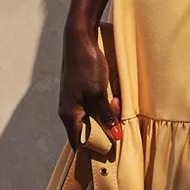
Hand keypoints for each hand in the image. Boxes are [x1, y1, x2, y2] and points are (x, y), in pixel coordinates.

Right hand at [59, 28, 122, 149]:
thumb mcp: (98, 94)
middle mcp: (70, 110)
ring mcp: (76, 100)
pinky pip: (96, 105)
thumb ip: (106, 117)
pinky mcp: (83, 91)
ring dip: (109, 114)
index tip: (110, 151)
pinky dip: (107, 104)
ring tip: (117, 101)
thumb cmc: (85, 67)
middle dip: (106, 127)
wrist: (80, 39)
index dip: (94, 149)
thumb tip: (116, 137)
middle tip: (119, 118)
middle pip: (89, 130)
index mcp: (69, 115)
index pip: (79, 142)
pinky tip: (116, 95)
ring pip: (95, 117)